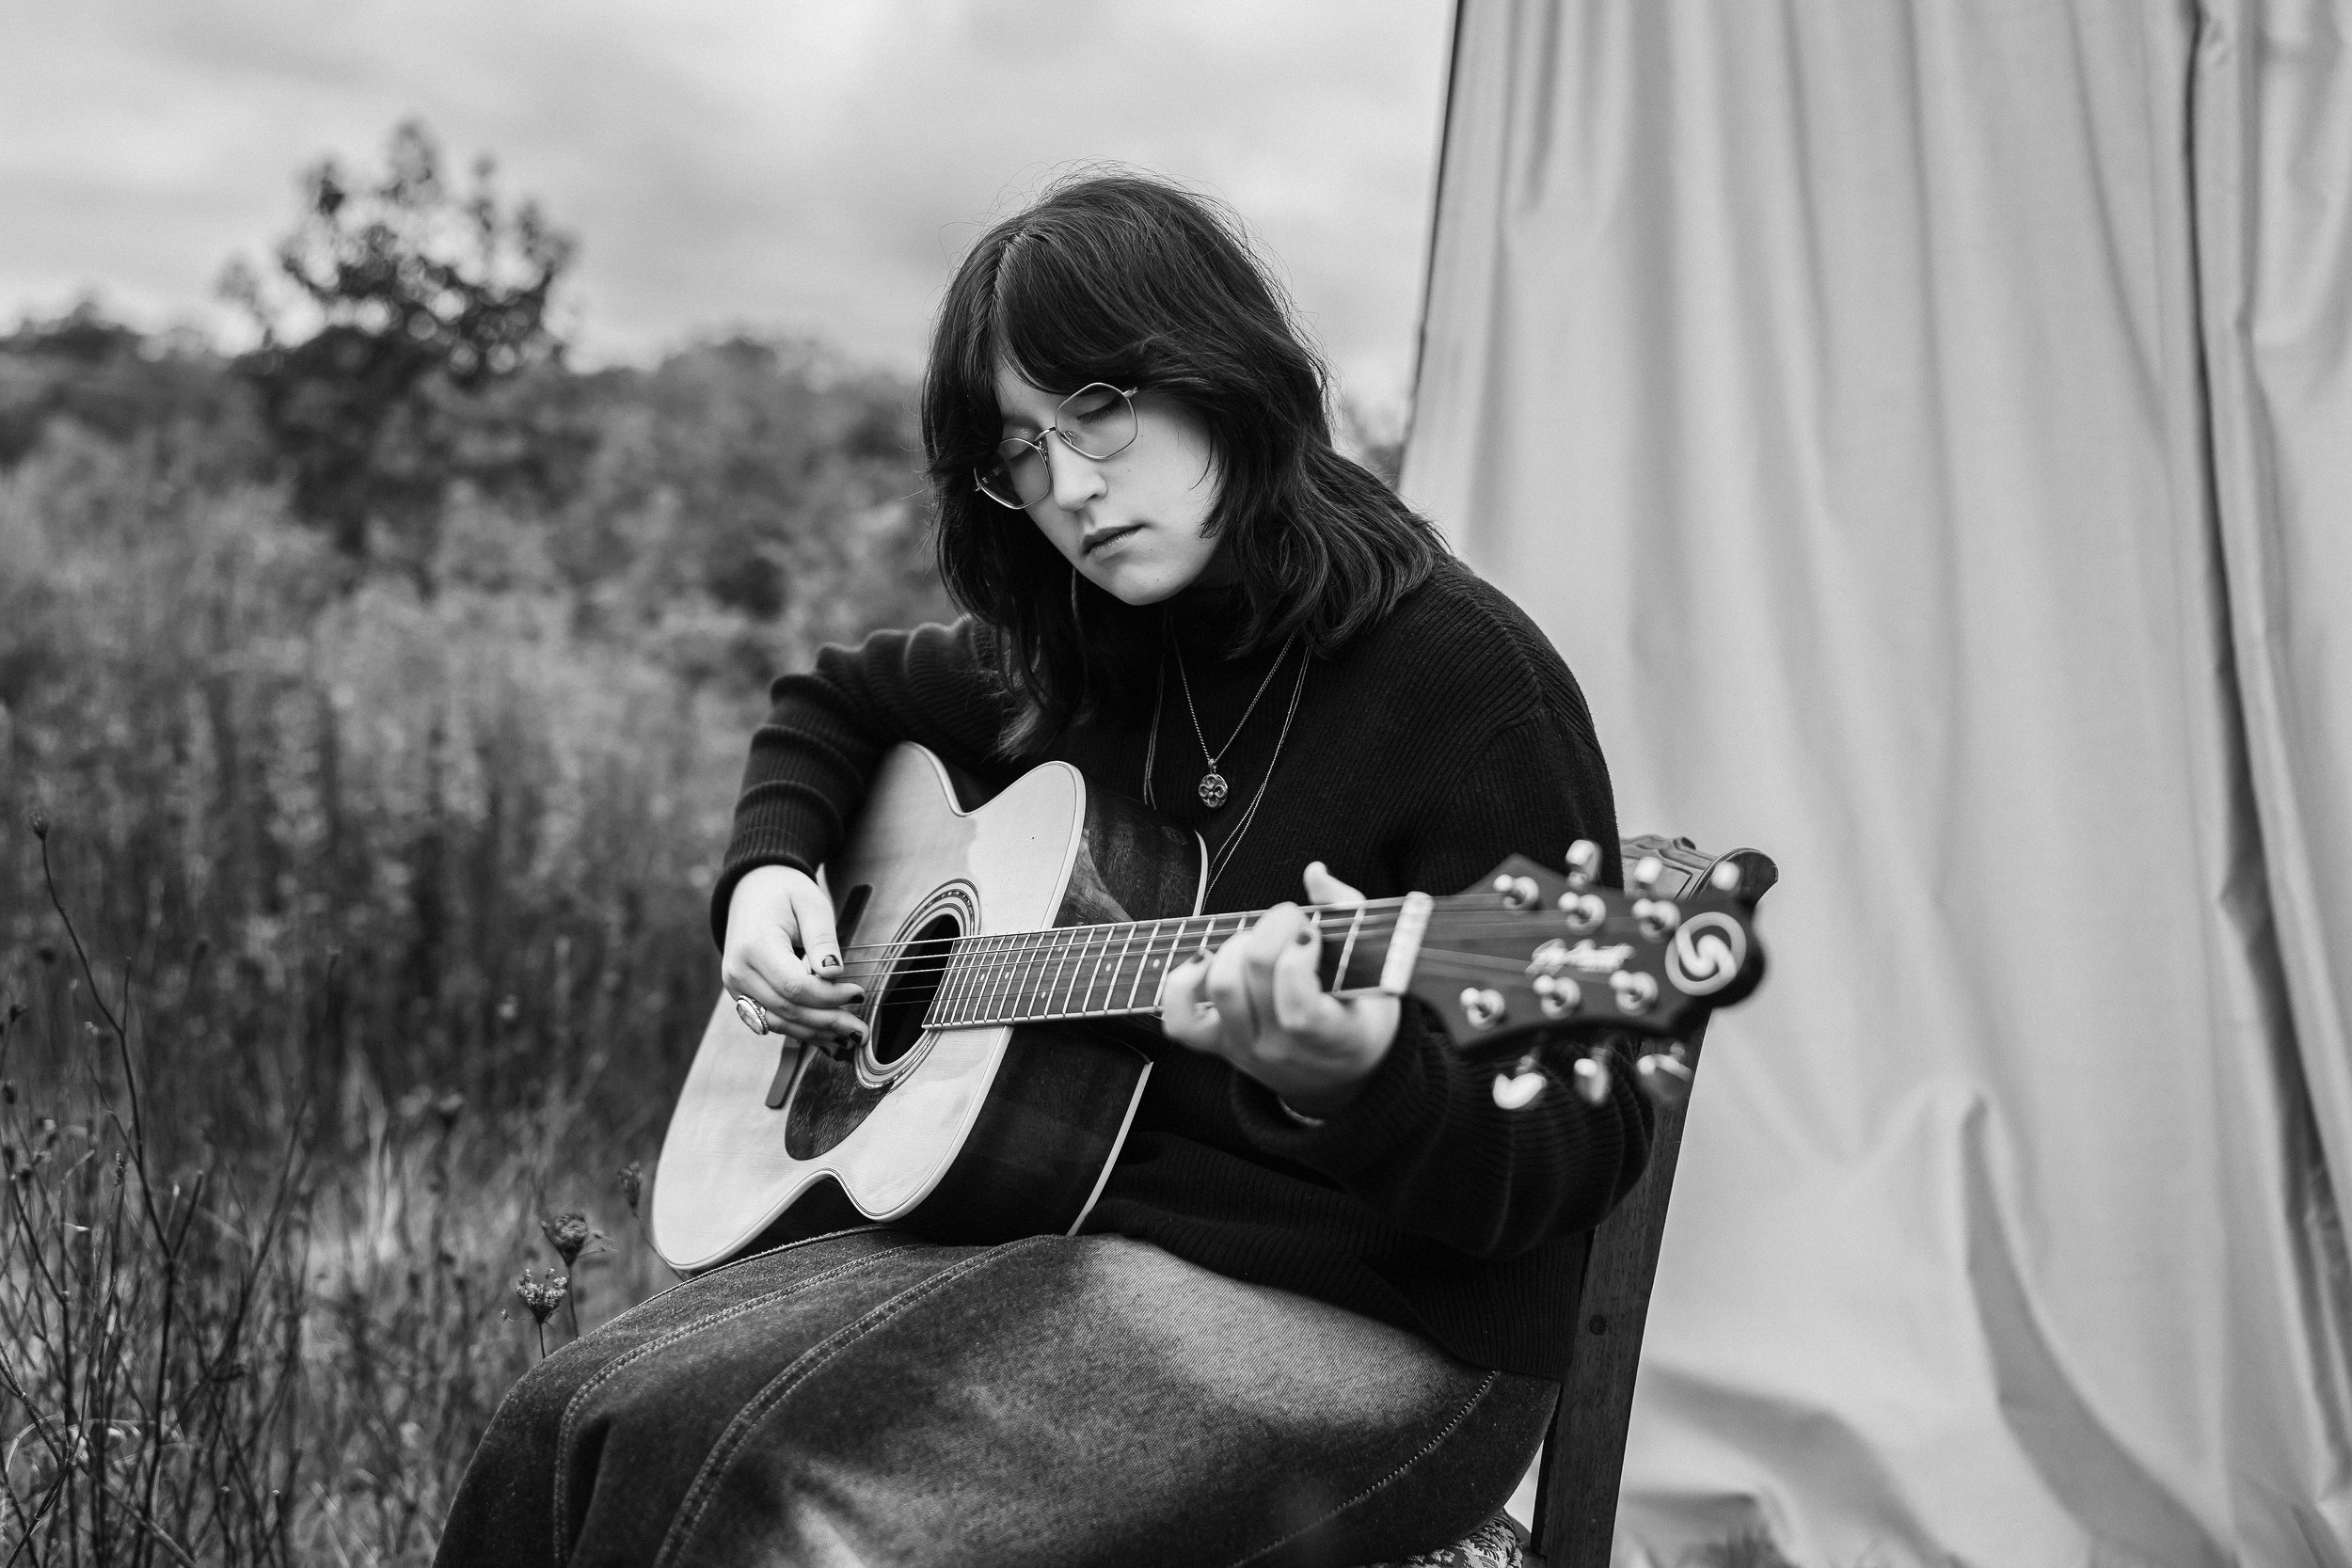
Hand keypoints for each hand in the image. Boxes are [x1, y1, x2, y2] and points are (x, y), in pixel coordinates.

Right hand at [720, 866, 866, 1055]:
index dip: (829, 997)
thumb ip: (822, 938)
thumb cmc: (786, 893)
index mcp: (755, 946)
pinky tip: (828, 1036)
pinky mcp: (742, 995)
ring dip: (815, 1034)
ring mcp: (736, 986)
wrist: (752, 890)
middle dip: (828, 1022)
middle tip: (861, 1031)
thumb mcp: (811, 904)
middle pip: (788, 1009)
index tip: (858, 993)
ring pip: (779, 1022)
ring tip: (849, 1038)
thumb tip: (834, 973)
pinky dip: (801, 1029)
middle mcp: (739, 971)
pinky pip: (772, 1020)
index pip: (794, 986)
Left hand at [1156, 862, 1401, 1117]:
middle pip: (1254, 977)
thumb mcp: (1375, 971)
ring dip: (1235, 946)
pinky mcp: (1219, 1046)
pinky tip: (1206, 958)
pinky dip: (1183, 982)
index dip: (1297, 959)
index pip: (1299, 1007)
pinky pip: (1181, 1020)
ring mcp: (1247, 1049)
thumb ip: (1348, 914)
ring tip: (1257, 939)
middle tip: (1290, 920)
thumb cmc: (1362, 1013)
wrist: (1343, 1076)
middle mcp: (1284, 1048)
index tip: (1310, 933)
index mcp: (1334, 1037)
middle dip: (1270, 929)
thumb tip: (1314, 872)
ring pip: (1221, 988)